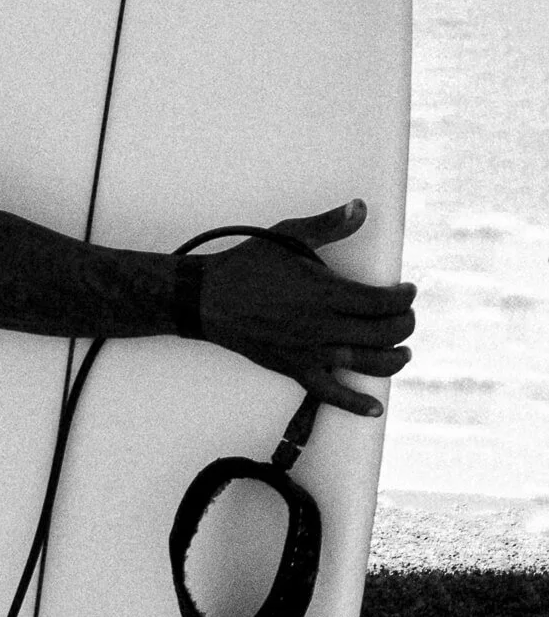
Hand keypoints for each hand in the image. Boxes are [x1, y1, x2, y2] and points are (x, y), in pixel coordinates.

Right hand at [199, 200, 415, 415]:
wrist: (209, 298)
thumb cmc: (248, 264)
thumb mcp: (289, 235)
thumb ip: (329, 224)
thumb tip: (361, 207)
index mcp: (325, 293)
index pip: (382, 302)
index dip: (404, 298)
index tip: (408, 290)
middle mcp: (323, 327)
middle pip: (383, 333)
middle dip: (405, 325)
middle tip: (407, 315)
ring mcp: (310, 352)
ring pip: (368, 364)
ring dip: (393, 359)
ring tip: (403, 351)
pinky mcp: (296, 369)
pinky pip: (332, 394)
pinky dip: (356, 404)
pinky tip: (374, 408)